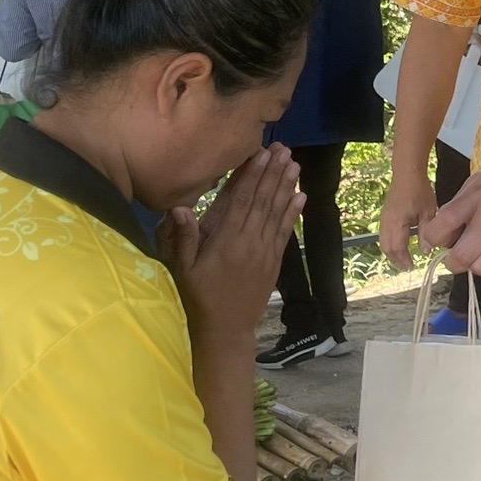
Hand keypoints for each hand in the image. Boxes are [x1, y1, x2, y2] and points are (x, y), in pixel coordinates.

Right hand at [159, 146, 301, 345]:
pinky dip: (293, 213)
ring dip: (286, 187)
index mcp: (227, 242)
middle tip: (284, 149)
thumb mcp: (184, 270)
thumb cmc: (198, 298)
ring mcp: (265, 253)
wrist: (225, 331)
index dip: (252, 175)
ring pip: (277, 213)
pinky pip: (285, 233)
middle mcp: (249, 243)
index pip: (242, 201)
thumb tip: (179, 208)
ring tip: (294, 163)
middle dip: (273, 173)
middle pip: (264, 201)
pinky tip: (301, 196)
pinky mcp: (273, 263)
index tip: (262, 154)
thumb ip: (184, 239)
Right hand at [377, 171, 439, 271]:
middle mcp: (387, 223)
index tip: (412, 266)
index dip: (404, 260)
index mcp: (397, 223)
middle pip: (386, 248)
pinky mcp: (385, 215)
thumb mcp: (429, 212)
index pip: (397, 248)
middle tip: (407, 266)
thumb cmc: (420, 190)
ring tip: (404, 258)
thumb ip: (426, 233)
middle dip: (396, 259)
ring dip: (392, 253)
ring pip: (383, 242)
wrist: (407, 174)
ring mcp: (384, 219)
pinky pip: (384, 234)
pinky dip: (390, 243)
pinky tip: (400, 244)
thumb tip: (426, 251)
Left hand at [423, 150, 480, 286]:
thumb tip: (441, 232)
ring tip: (478, 255)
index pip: (443, 225)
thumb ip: (460, 204)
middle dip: (452, 260)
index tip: (437, 237)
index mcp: (479, 196)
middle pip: (460, 257)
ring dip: (473, 267)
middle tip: (457, 253)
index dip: (433, 236)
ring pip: (478, 269)